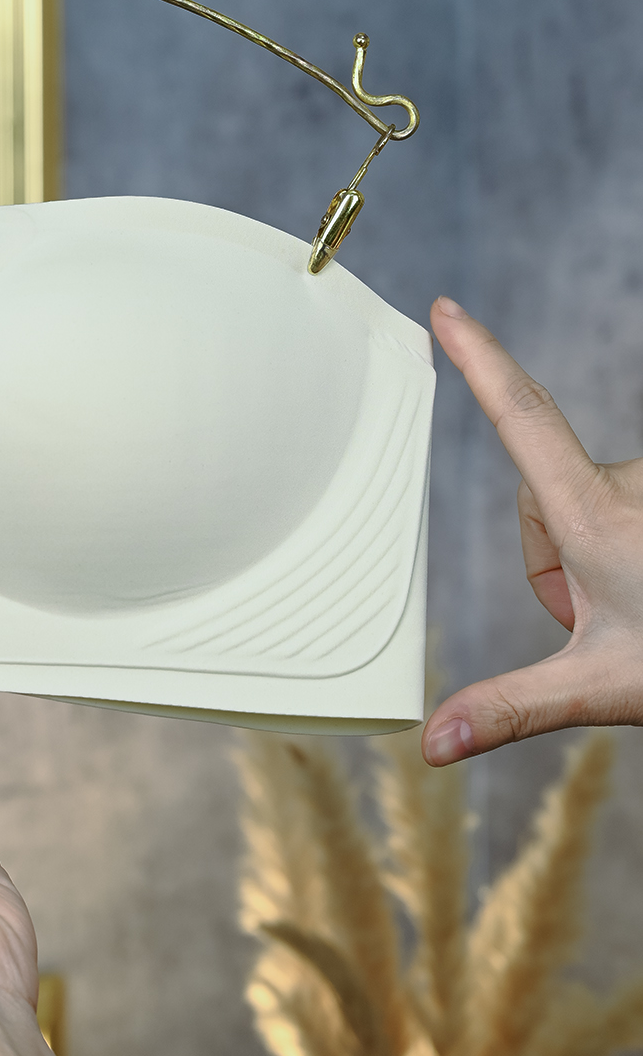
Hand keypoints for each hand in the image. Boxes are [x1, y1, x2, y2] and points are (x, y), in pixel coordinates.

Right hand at [423, 297, 642, 763]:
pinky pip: (620, 508)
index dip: (479, 358)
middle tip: (600, 621)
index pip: (520, 417)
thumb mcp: (598, 686)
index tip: (447, 310)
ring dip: (593, 558)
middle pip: (541, 502)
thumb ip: (509, 709)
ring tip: (635, 604)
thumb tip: (433, 745)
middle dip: (551, 562)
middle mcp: (626, 483)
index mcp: (592, 515)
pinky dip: (622, 546)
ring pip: (584, 509)